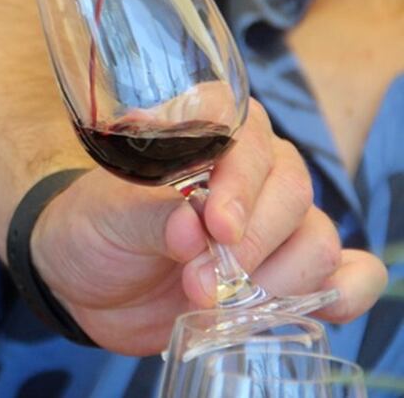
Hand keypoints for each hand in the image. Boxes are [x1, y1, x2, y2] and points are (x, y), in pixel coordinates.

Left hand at [31, 100, 387, 354]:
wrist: (88, 280)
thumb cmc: (96, 227)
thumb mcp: (106, 215)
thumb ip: (149, 215)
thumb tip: (191, 229)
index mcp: (210, 131)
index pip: (247, 135)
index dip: (239, 180)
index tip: (215, 225)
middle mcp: (255, 168)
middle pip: (291, 190)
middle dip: (249, 243)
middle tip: (199, 280)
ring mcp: (278, 221)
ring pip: (316, 238)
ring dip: (274, 280)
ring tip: (215, 301)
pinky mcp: (290, 270)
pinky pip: (350, 274)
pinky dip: (342, 293)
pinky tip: (316, 308)